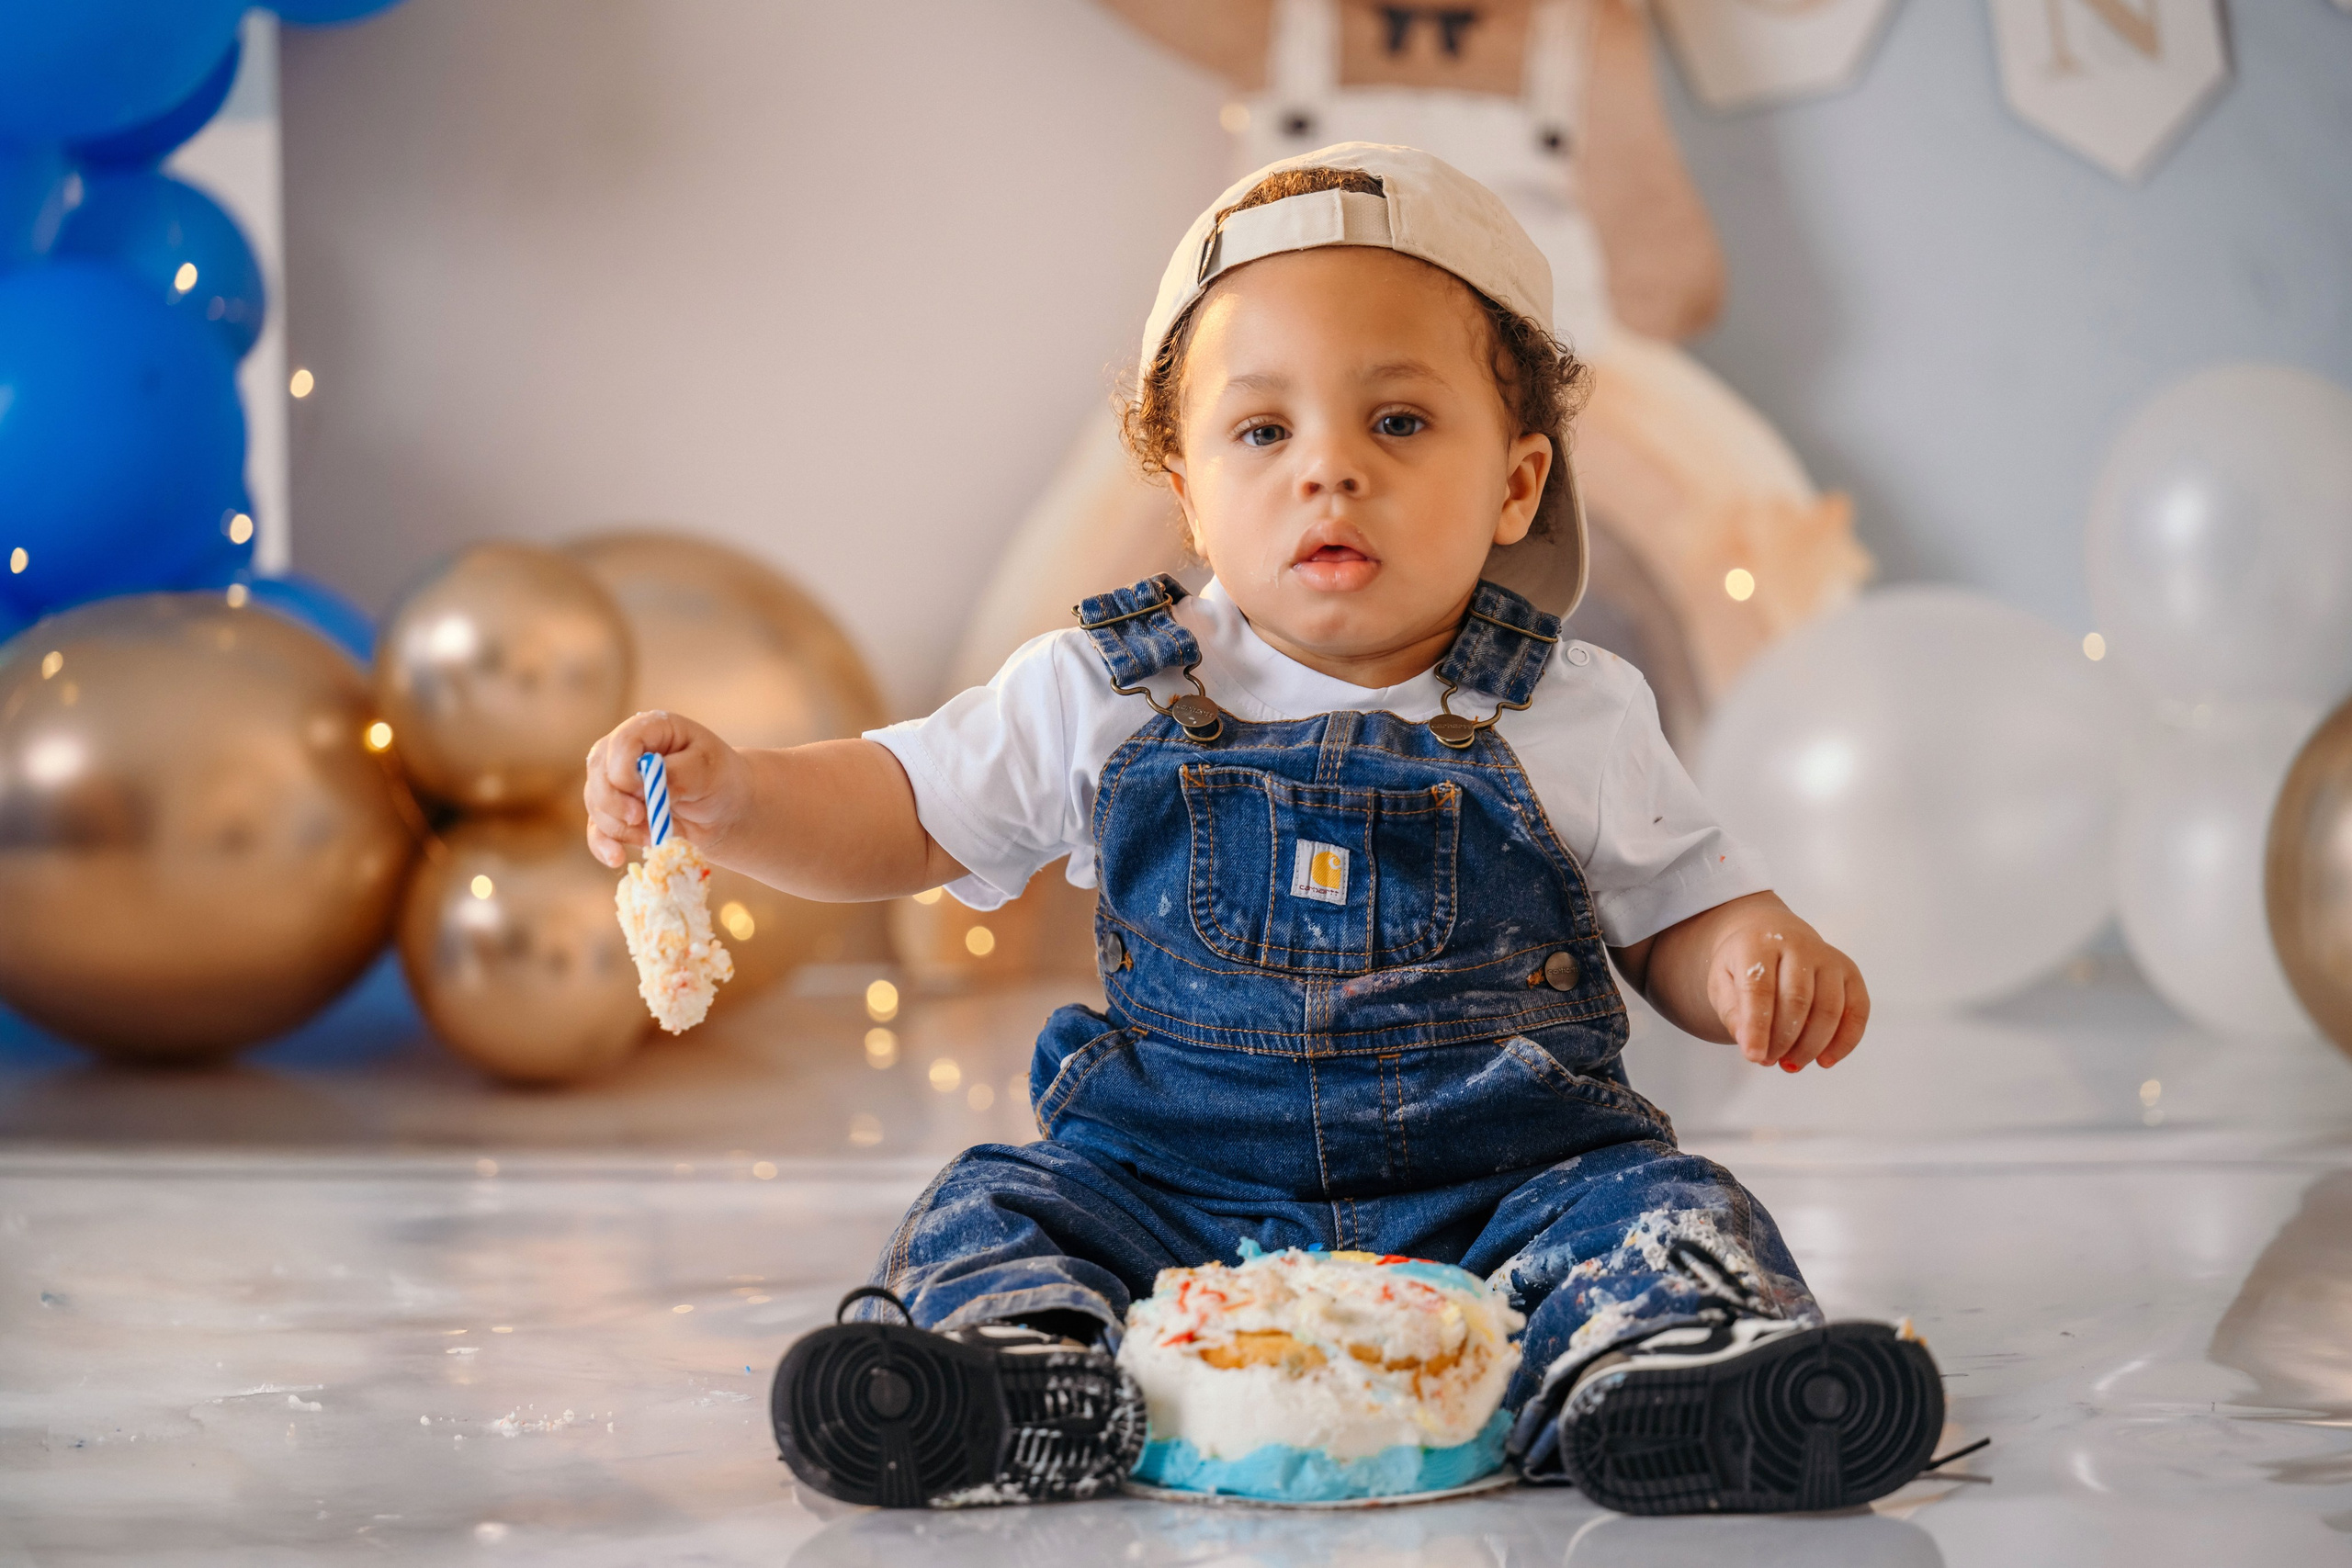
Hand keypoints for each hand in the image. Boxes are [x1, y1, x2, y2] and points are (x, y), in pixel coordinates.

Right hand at [583, 710, 751, 868]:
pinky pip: (597, 829)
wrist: (725, 810)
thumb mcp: (708, 770)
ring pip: (596, 803)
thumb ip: (676, 774)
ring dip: (619, 825)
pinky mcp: (616, 814)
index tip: (644, 792)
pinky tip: (616, 857)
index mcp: (650, 729)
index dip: (624, 769)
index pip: (621, 742)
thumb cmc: (720, 780)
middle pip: (599, 772)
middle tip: (640, 817)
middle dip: (615, 801)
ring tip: (653, 835)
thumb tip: (644, 787)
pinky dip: (604, 844)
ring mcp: (616, 783)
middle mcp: (625, 752)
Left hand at [1704, 908, 1868, 1072]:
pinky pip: (1857, 1011)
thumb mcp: (1721, 982)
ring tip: (1789, 1064)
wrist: (1769, 934)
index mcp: (1759, 944)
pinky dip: (1844, 1042)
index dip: (1757, 1027)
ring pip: (1829, 1009)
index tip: (1753, 1057)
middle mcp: (1798, 946)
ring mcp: (1828, 958)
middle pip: (1797, 1000)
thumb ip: (1732, 1012)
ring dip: (1810, 1046)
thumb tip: (1750, 1044)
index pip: (1760, 988)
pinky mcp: (1849, 972)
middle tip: (1768, 1061)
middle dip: (1783, 1040)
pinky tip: (1824, 1060)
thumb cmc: (1743, 965)